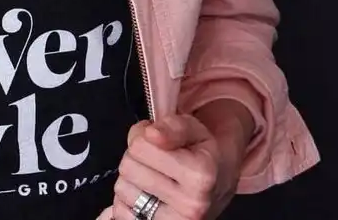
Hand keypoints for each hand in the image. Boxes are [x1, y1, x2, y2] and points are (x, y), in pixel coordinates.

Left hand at [113, 114, 242, 219]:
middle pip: (128, 167)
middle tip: (154, 158)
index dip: (143, 135)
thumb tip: (151, 134)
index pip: (140, 145)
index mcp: (200, 175)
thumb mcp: (193, 129)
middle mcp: (190, 205)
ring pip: (122, 189)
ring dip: (131, 178)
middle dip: (136, 156)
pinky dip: (127, 200)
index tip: (157, 139)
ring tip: (152, 175)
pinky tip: (146, 194)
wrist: (216, 186)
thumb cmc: (201, 154)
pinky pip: (120, 210)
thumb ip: (172, 126)